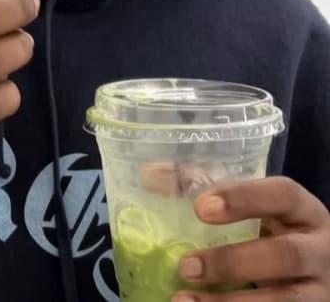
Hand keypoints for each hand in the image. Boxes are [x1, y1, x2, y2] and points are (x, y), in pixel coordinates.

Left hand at [174, 176, 329, 301]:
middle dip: (232, 262)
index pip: (282, 194)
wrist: (314, 270)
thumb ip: (204, 185)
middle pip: (284, 255)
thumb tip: (150, 175)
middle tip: (186, 266)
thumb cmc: (272, 229)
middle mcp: (319, 250)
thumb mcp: (254, 207)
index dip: (243, 199)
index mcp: (304, 210)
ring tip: (183, 300)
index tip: (201, 208)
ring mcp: (319, 290)